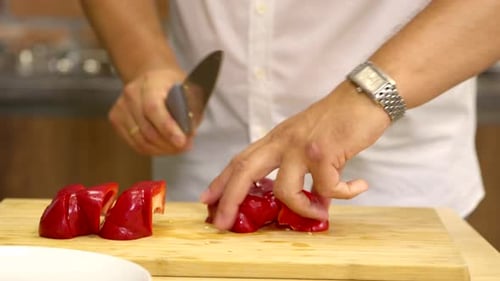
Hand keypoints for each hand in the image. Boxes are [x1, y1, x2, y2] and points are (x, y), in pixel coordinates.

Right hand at [109, 68, 192, 154]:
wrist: (151, 77)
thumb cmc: (171, 84)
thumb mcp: (187, 89)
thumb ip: (190, 110)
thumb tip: (189, 133)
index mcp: (150, 83)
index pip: (154, 109)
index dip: (168, 129)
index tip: (182, 142)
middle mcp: (131, 94)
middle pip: (147, 130)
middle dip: (169, 144)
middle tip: (185, 147)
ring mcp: (121, 107)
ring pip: (140, 140)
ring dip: (161, 149)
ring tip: (176, 148)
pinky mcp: (116, 119)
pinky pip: (134, 143)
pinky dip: (150, 149)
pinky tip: (163, 147)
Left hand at [201, 81, 390, 229]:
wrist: (366, 96)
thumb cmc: (340, 118)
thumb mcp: (309, 138)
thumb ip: (302, 167)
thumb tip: (312, 200)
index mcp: (277, 138)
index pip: (241, 159)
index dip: (221, 180)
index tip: (207, 199)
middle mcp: (283, 141)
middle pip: (244, 171)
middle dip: (229, 200)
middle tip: (221, 223)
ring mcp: (301, 147)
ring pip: (284, 190)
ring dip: (302, 209)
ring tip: (321, 212)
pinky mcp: (324, 153)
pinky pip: (328, 189)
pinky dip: (346, 193)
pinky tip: (359, 185)